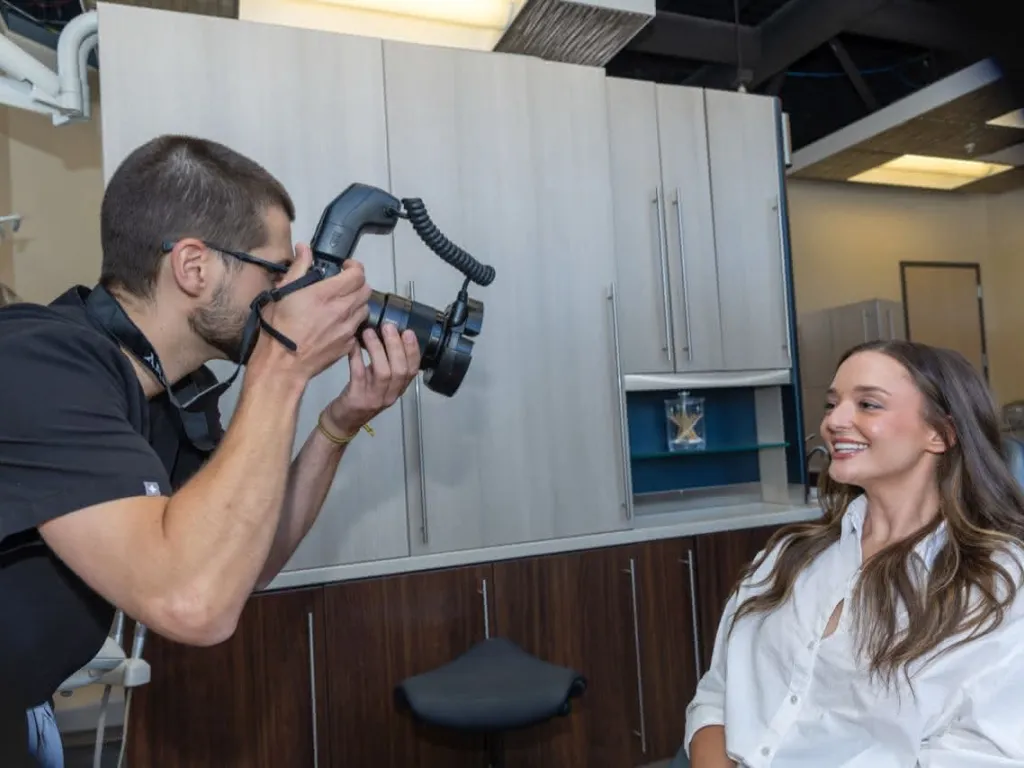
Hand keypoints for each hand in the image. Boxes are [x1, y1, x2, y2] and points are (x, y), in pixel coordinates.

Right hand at [249, 243, 371, 381]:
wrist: (283, 364)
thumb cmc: (279, 328)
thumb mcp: (283, 292)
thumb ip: (298, 267)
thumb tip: (304, 248)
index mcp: (327, 294)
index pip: (357, 274)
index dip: (354, 267)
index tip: (345, 267)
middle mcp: (343, 310)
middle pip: (366, 290)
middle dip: (357, 283)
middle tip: (344, 284)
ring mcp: (348, 329)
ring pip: (365, 309)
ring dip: (357, 303)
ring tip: (342, 304)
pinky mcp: (348, 344)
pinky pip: (358, 328)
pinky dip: (352, 323)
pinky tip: (338, 324)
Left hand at [323, 322, 421, 437]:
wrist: (343, 421)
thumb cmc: (363, 396)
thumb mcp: (379, 381)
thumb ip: (386, 364)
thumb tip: (387, 334)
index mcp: (398, 389)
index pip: (412, 370)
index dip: (413, 351)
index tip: (408, 332)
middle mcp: (391, 395)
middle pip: (400, 370)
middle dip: (396, 346)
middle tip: (388, 326)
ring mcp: (374, 399)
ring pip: (383, 372)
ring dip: (377, 349)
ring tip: (369, 332)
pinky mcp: (357, 399)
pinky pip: (359, 374)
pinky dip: (357, 357)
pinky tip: (353, 344)